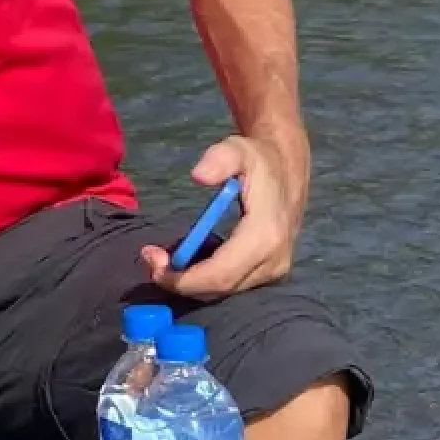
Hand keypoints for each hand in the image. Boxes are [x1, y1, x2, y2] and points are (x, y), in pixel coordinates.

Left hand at [141, 131, 309, 298]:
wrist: (287, 167)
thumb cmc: (259, 159)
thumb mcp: (237, 149)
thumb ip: (218, 159)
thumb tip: (198, 175)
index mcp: (265, 236)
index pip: (220, 274)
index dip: (184, 279)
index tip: (155, 264)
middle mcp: (273, 261)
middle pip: (219, 288)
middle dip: (181, 281)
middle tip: (152, 259)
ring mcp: (275, 270)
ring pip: (224, 291)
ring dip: (191, 281)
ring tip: (165, 257)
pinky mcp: (272, 272)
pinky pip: (233, 284)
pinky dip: (206, 278)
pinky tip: (189, 258)